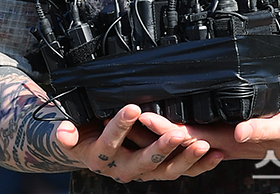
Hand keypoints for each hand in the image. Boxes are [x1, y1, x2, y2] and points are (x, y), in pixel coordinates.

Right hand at [56, 104, 224, 182]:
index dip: (121, 126)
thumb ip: (66, 132)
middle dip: (162, 148)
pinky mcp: (157, 170)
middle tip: (177, 133)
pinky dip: (199, 165)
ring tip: (202, 144)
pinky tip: (216, 155)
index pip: (110, 142)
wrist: (87, 149)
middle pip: (143, 162)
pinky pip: (180, 171)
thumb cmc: (80, 133)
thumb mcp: (69, 130)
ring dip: (185, 159)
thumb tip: (63, 132)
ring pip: (166, 171)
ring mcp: (142, 171)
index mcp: (100, 156)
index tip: (132, 108)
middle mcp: (122, 168)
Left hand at [140, 101, 279, 161]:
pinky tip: (171, 115)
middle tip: (129, 113)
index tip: (145, 115)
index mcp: (232, 141)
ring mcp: (225, 138)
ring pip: (187, 134)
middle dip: (155, 126)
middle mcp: (223, 141)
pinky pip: (200, 130)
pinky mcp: (229, 131)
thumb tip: (238, 133)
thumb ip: (261, 129)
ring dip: (163, 127)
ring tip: (137, 114)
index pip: (192, 135)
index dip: (167, 127)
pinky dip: (181, 124)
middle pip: (182, 135)